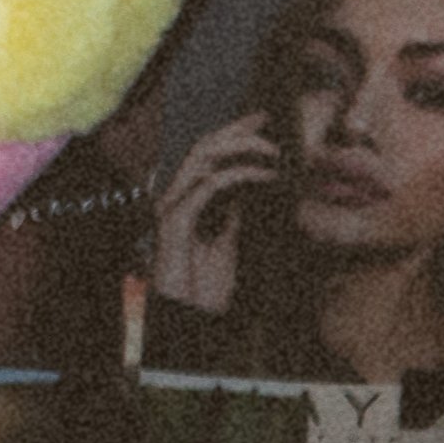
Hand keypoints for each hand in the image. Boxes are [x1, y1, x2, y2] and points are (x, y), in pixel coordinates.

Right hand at [149, 111, 278, 316]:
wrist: (188, 322)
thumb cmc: (203, 290)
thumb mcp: (228, 245)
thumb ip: (233, 217)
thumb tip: (252, 190)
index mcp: (187, 200)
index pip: (210, 155)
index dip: (235, 134)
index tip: (264, 121)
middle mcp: (176, 196)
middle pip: (204, 147)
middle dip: (237, 129)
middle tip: (266, 120)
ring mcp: (172, 206)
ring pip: (202, 157)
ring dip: (240, 147)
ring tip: (271, 149)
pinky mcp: (174, 221)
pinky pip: (207, 187)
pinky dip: (237, 176)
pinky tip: (262, 177)